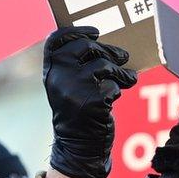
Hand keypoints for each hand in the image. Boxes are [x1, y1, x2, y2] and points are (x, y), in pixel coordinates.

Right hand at [43, 26, 137, 177]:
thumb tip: (102, 44)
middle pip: (87, 47)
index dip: (76, 31)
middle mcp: (58, 76)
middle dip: (109, 51)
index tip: (96, 32)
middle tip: (123, 56)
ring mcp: (74, 88)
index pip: (56, 40)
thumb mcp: (66, 87)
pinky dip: (118, 89)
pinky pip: (112, 85)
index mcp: (50, 71)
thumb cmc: (77, 112)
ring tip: (129, 78)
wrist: (78, 146)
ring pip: (104, 65)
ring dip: (121, 72)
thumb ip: (74, 66)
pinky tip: (116, 96)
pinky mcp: (91, 101)